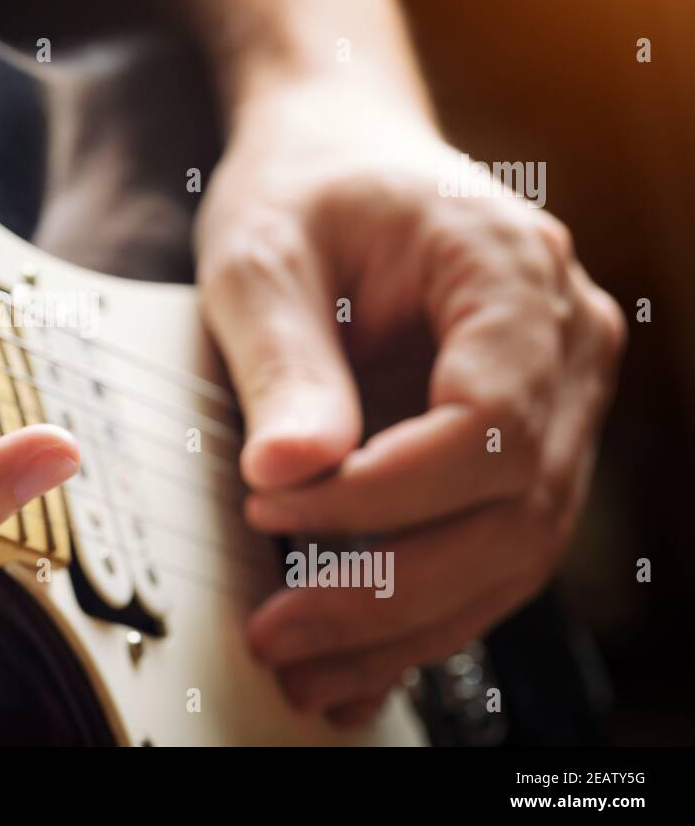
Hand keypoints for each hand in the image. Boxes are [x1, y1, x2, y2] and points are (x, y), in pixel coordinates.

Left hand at [196, 76, 624, 725]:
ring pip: (512, 549)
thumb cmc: (304, 188)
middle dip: (390, 588)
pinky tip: (353, 659)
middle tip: (280, 631)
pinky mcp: (521, 443)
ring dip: (406, 623)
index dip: (384, 492)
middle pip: (514, 507)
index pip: (486, 421)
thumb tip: (292, 473)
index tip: (276, 511)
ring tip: (306, 669)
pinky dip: (422, 608)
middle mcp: (562, 343)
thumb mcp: (263, 254)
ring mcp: (556, 399)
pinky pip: (489, 545)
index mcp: (510, 274)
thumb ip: (284, 360)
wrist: (337, 156)